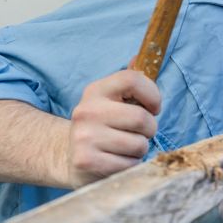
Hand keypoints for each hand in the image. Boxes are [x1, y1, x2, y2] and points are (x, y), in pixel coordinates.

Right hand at [66, 69, 160, 186]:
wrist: (68, 156)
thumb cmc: (102, 125)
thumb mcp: (111, 100)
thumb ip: (129, 82)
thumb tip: (138, 57)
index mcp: (95, 91)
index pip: (133, 79)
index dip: (153, 94)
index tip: (153, 108)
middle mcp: (87, 111)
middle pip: (142, 118)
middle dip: (149, 129)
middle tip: (138, 133)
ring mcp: (85, 137)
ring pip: (139, 145)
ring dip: (139, 150)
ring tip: (123, 148)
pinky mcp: (87, 162)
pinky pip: (129, 165)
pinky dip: (129, 165)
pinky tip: (115, 161)